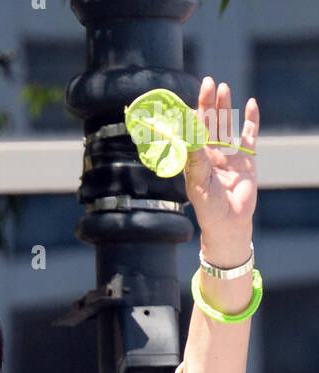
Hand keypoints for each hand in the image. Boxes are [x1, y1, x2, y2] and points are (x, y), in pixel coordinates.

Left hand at [184, 76, 257, 261]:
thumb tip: (189, 131)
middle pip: (209, 122)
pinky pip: (250, 135)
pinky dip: (251, 119)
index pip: (193, 130)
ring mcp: (230, 154)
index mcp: (196, 158)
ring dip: (225, 106)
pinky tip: (250, 103)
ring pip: (227, 124)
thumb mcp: (198, 180)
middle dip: (208, 102)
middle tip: (208, 82)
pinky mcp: (247, 158)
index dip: (191, 113)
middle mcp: (211, 153)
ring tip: (223, 88)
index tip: (189, 97)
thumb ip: (195, 155)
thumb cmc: (208, 206)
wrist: (229, 223)